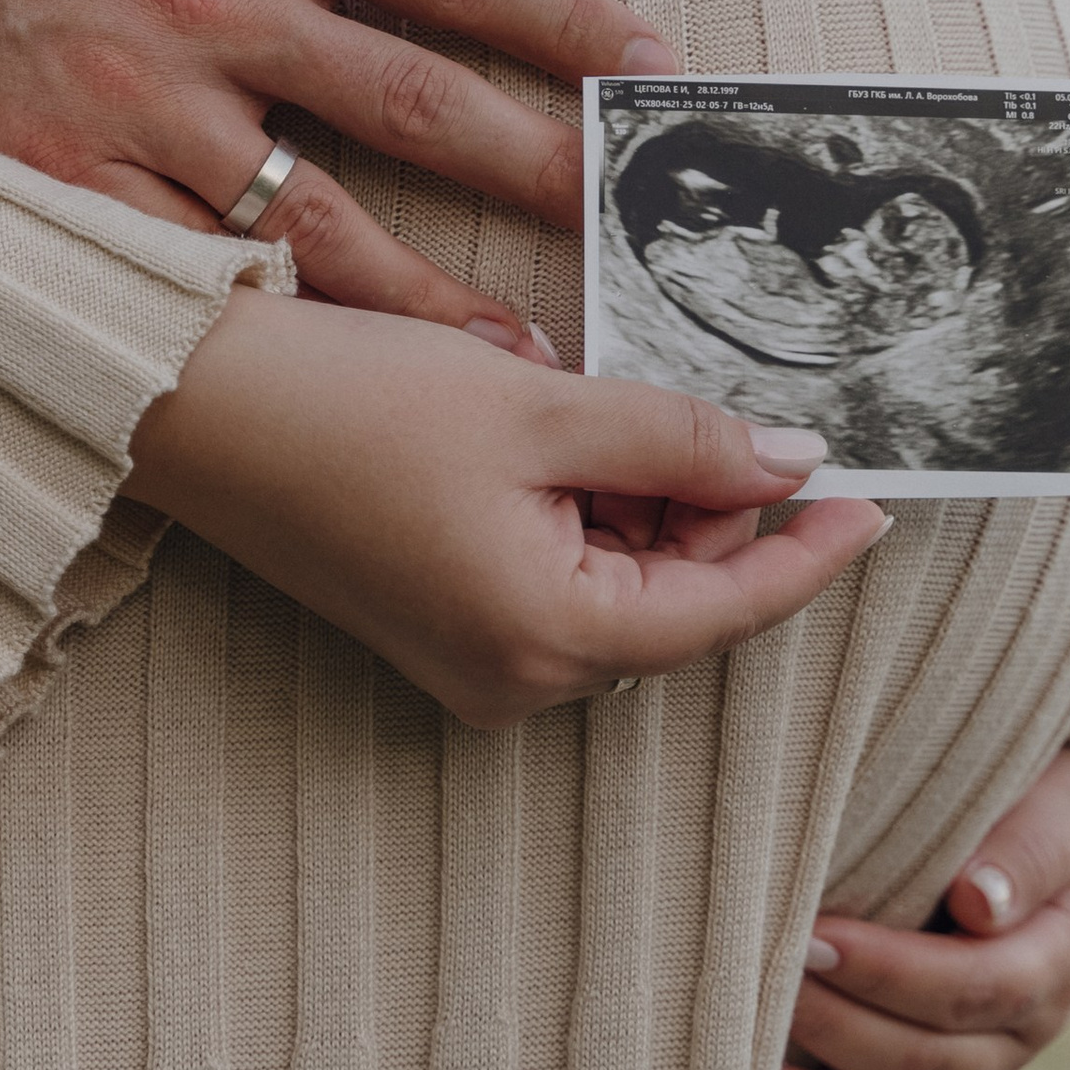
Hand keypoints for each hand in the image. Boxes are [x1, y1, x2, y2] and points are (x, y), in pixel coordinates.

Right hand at [0, 0, 671, 340]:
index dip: (562, 16)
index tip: (649, 63)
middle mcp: (213, 6)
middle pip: (415, 99)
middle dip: (540, 166)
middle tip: (635, 227)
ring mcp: (138, 106)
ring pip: (318, 219)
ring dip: (428, 296)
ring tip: (520, 361)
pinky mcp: (60, 182)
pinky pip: (186, 271)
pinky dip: (272, 325)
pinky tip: (342, 386)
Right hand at [126, 291, 886, 723]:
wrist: (192, 412)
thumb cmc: (349, 405)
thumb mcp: (537, 406)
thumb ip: (679, 438)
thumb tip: (790, 459)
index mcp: (547, 641)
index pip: (726, 608)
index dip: (811, 549)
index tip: (877, 493)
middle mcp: (515, 679)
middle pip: (673, 597)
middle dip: (702, 499)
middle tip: (691, 390)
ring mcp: (473, 662)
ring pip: (618, 580)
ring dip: (633, 492)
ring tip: (570, 395)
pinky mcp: (442, 628)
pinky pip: (557, 576)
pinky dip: (578, 506)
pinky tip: (540, 425)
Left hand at [779, 746, 1069, 1069]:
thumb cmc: (1067, 820)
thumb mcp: (1067, 817)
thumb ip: (1026, 854)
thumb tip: (977, 900)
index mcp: (1054, 966)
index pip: (976, 987)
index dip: (893, 973)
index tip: (816, 939)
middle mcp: (1018, 1035)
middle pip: (931, 1057)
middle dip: (842, 1027)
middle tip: (771, 984)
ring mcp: (978, 1068)